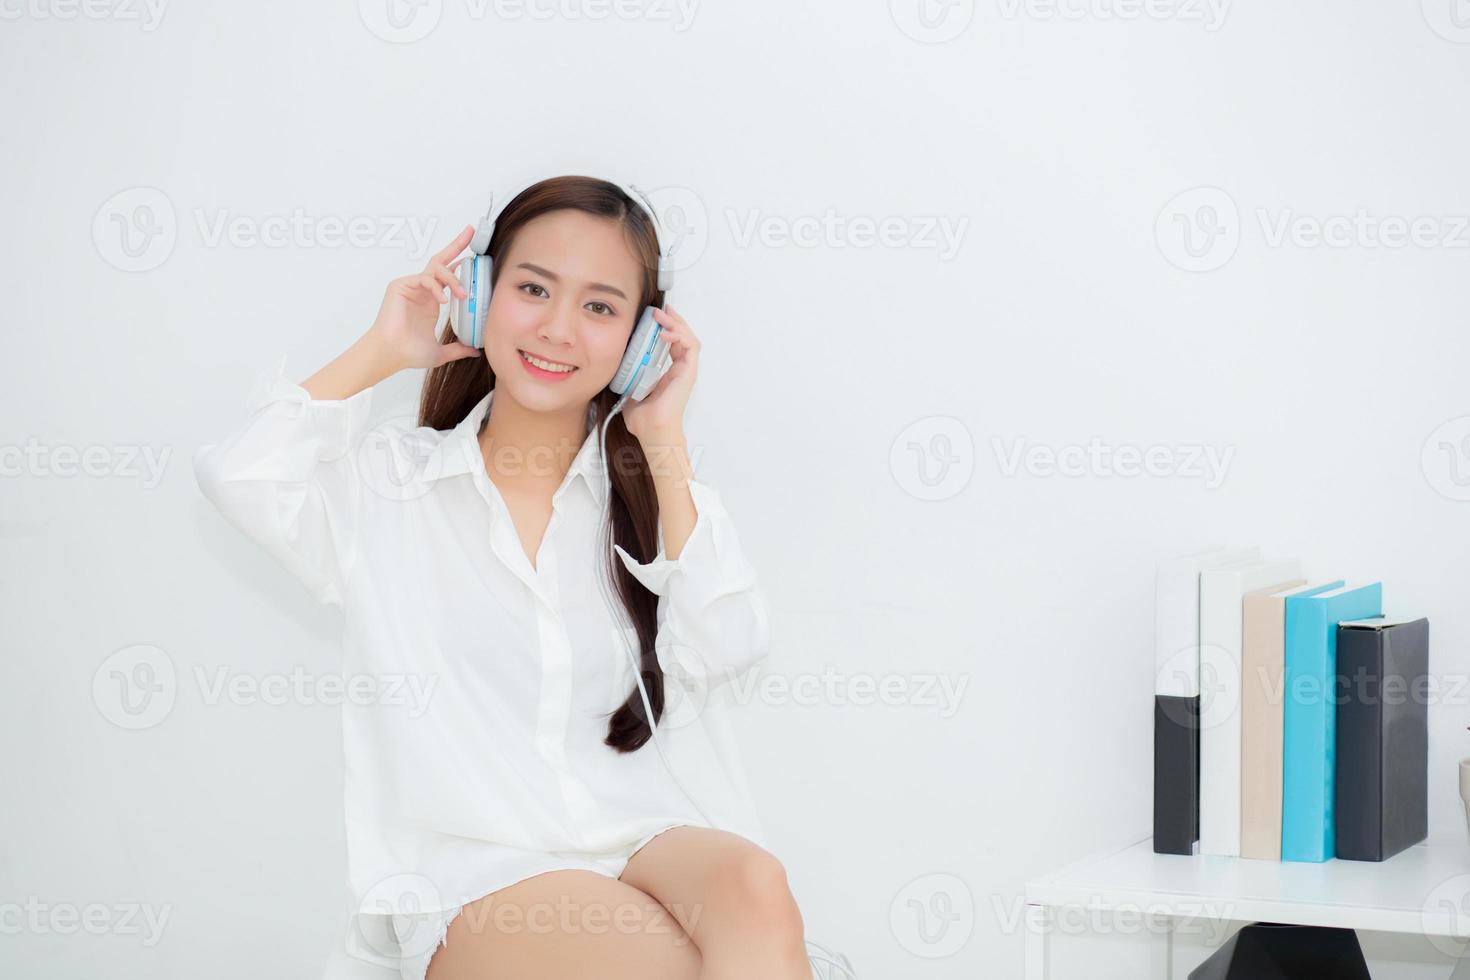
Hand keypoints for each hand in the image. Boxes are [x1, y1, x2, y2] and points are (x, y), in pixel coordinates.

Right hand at [365, 225, 480, 370]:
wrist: (392, 355)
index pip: (448, 276)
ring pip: (436, 269)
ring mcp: (411, 286)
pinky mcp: (400, 285)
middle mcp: (422, 289)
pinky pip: (424, 278)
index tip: (477, 257)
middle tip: (471, 232)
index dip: (461, 265)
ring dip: (452, 277)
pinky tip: (444, 300)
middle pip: (441, 260)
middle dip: (457, 244)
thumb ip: (458, 349)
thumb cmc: (409, 353)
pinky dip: (437, 287)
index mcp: (432, 300)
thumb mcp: (441, 352)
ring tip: (462, 293)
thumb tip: (476, 351)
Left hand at [621, 304, 697, 443]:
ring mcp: (685, 371)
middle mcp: (679, 370)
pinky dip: (680, 336)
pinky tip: (665, 332)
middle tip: (659, 310)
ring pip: (688, 338)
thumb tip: (612, 368)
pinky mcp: (689, 372)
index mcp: (668, 373)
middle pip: (682, 337)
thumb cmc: (643, 419)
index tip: (654, 317)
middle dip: (672, 320)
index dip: (665, 328)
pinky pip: (691, 347)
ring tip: (661, 316)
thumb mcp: (630, 390)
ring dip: (676, 324)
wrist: (651, 431)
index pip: (672, 343)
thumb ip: (626, 378)